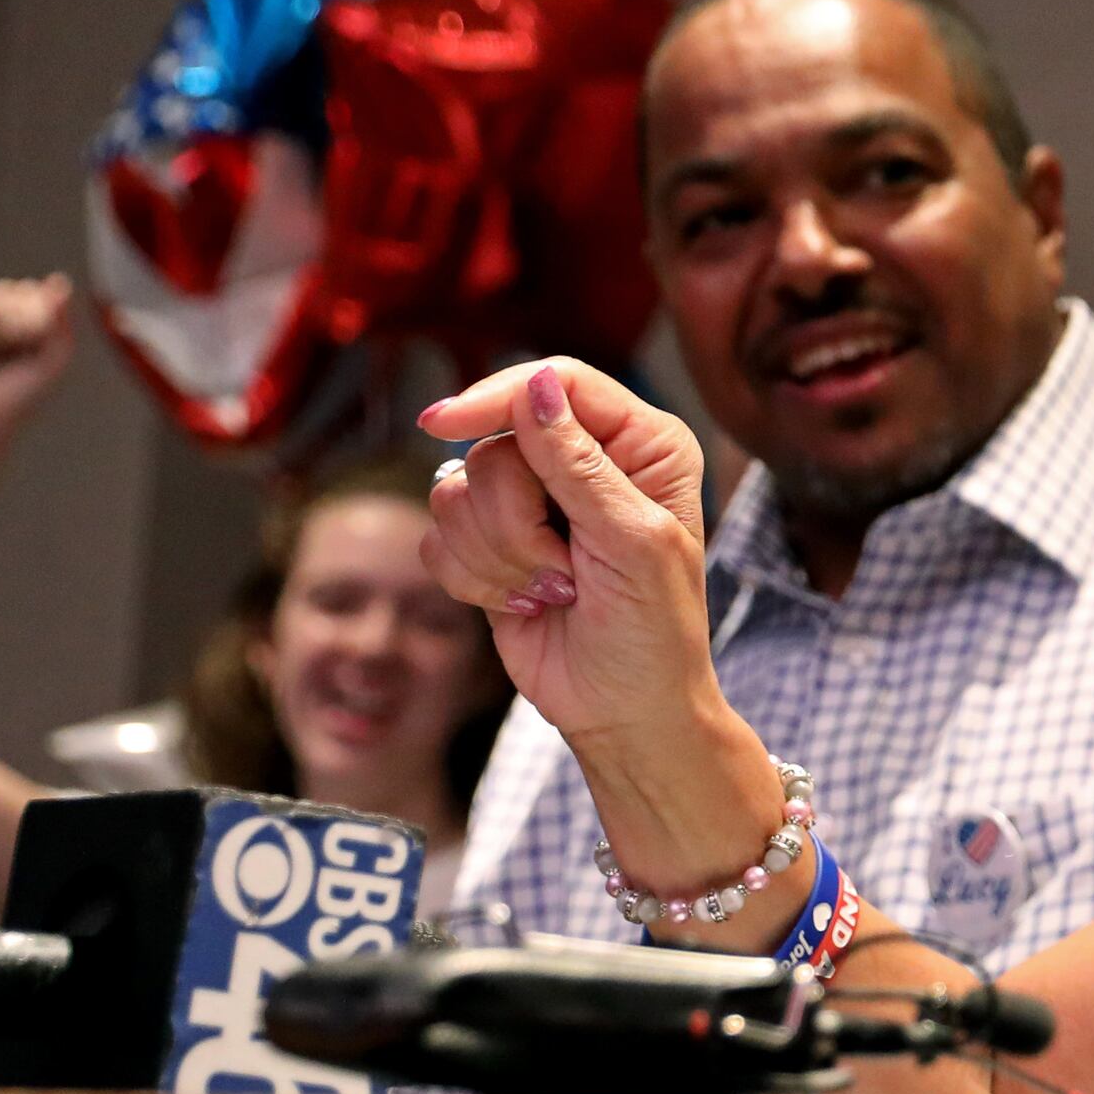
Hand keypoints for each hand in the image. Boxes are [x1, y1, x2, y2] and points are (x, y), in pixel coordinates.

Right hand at [0, 276, 76, 436]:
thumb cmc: (22, 393)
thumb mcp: (54, 355)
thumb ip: (61, 320)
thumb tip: (60, 280)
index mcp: (8, 323)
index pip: (28, 293)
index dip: (40, 306)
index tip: (48, 330)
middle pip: (9, 290)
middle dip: (24, 313)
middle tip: (26, 342)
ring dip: (4, 322)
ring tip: (4, 350)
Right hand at [416, 359, 716, 755]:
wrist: (627, 710)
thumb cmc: (654, 630)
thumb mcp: (633, 542)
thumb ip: (580, 464)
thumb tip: (536, 386)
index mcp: (642, 444)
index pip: (557, 383)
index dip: (497, 397)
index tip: (441, 424)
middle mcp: (584, 460)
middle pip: (495, 444)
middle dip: (516, 521)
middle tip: (567, 569)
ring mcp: (532, 503)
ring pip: (456, 491)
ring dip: (499, 557)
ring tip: (556, 591)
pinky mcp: (490, 545)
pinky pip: (439, 537)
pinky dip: (474, 579)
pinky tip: (526, 605)